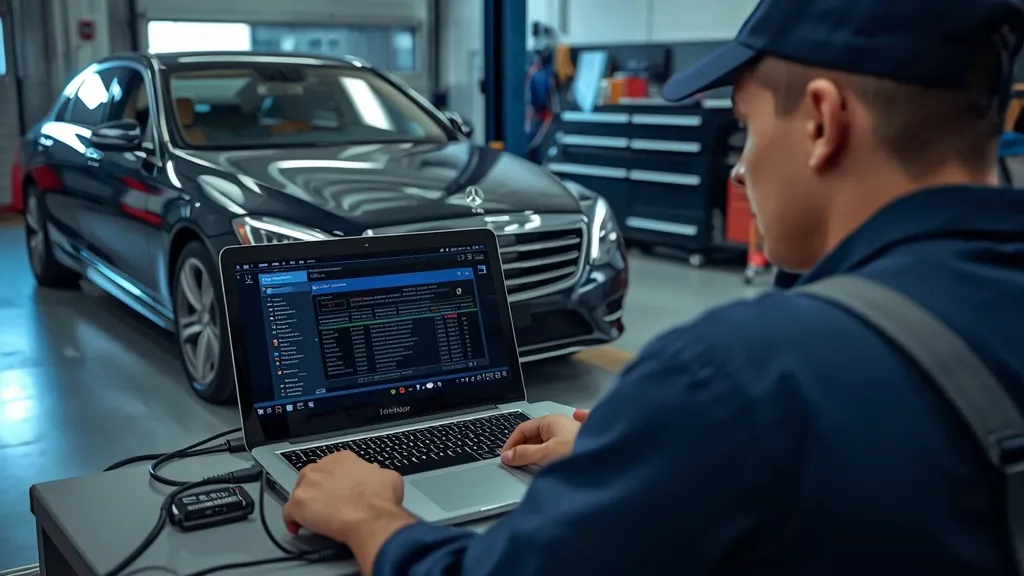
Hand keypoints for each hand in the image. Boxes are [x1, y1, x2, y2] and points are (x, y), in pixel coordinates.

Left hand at [282, 451, 414, 570]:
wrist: (371, 517)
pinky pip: (288, 513)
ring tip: (313, 517)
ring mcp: (308, 484)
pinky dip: (292, 521)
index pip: (331, 467)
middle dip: (317, 490)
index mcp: (342, 459)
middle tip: (326, 505)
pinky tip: (298, 527)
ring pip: (299, 492)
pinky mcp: (298, 503)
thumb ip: (376, 473)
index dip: (334, 481)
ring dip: (305, 503)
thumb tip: (376, 474)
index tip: (337, 491)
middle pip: (312, 477)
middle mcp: (322, 467)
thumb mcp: (388, 477)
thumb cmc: (380, 500)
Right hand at [499, 409, 589, 466]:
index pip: (522, 429)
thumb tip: (507, 456)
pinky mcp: (575, 446)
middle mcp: (560, 425)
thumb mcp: (547, 454)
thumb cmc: (582, 451)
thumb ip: (524, 455)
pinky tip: (549, 462)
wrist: (609, 461)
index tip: (504, 458)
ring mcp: (568, 435)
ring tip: (531, 465)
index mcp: (550, 421)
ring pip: (544, 443)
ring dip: (535, 453)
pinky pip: (555, 449)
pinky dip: (548, 456)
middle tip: (515, 464)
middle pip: (533, 436)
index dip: (511, 443)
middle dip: (522, 449)